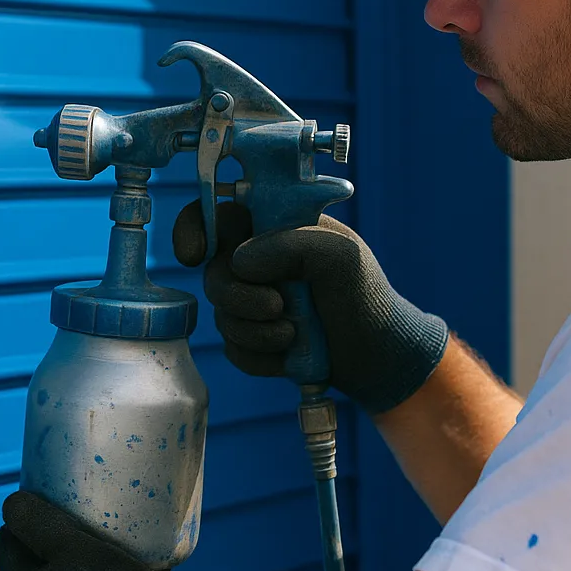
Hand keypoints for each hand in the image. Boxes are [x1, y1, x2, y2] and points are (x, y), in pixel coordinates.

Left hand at [0, 490, 194, 570]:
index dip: (22, 518)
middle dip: (50, 541)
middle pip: (36, 568)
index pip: (8, 546)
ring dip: (76, 563)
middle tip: (75, 515)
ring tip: (101, 539)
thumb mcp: (69, 545)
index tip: (43, 497)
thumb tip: (11, 504)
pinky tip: (122, 568)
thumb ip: (36, 522)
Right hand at [172, 201, 448, 413]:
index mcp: (273, 228)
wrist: (378, 355)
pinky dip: (258, 356)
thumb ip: (291, 245)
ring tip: (294, 334)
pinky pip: (233, 349)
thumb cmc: (364, 294)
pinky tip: (288, 355)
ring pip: (221, 315)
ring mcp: (253, 301)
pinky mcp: (254, 339)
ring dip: (255, 331)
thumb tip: (239, 260)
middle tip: (277, 307)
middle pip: (213, 272)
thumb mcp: (339, 256)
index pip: (216, 214)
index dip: (193, 228)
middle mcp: (257, 261)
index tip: (195, 255)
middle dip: (238, 296)